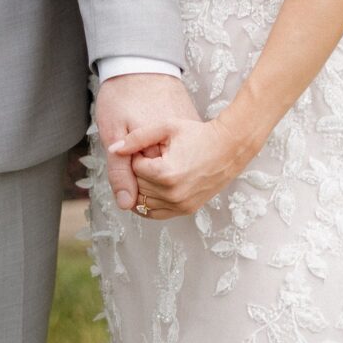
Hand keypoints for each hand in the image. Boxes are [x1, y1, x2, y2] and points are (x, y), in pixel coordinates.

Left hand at [96, 74, 200, 211]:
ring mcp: (180, 205)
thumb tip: (113, 149)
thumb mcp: (166, 128)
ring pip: (143, 201)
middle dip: (138, 171)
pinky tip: (150, 188)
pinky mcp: (186, 210)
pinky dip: (149, 203)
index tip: (148, 147)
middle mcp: (172, 194)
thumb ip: (136, 138)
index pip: (133, 168)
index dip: (137, 155)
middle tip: (150, 157)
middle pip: (137, 186)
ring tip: (153, 169)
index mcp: (165, 174)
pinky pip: (156, 214)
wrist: (228, 147)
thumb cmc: (198, 134)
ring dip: (143, 187)